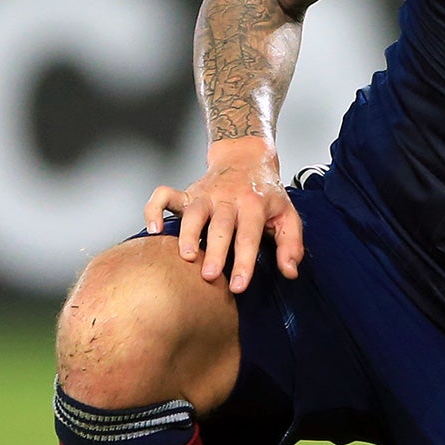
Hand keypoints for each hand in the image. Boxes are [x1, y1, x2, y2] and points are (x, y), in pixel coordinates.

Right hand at [145, 136, 303, 293]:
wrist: (247, 158)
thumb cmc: (266, 193)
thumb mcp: (287, 214)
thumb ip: (291, 244)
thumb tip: (290, 272)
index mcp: (255, 205)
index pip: (250, 235)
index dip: (245, 261)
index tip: (239, 286)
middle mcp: (229, 199)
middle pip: (221, 225)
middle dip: (215, 250)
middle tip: (210, 276)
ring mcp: (205, 195)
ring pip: (193, 213)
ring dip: (188, 234)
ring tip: (186, 256)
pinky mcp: (187, 193)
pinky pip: (164, 196)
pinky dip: (154, 210)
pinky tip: (153, 230)